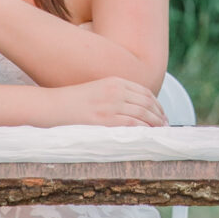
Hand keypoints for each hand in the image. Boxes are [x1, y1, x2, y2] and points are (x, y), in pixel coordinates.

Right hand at [45, 76, 166, 127]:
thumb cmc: (73, 102)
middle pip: (147, 103)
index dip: (157, 105)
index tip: (162, 114)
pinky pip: (132, 125)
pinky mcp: (105, 120)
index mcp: (114, 82)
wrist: (52, 106)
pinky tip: (148, 136)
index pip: (145, 92)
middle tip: (166, 126)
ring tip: (160, 132)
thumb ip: (116, 96)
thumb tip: (134, 109)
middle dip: (160, 115)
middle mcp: (116, 91)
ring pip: (143, 114)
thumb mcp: (97, 91)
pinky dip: (144, 130)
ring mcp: (111, 106)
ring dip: (155, 124)